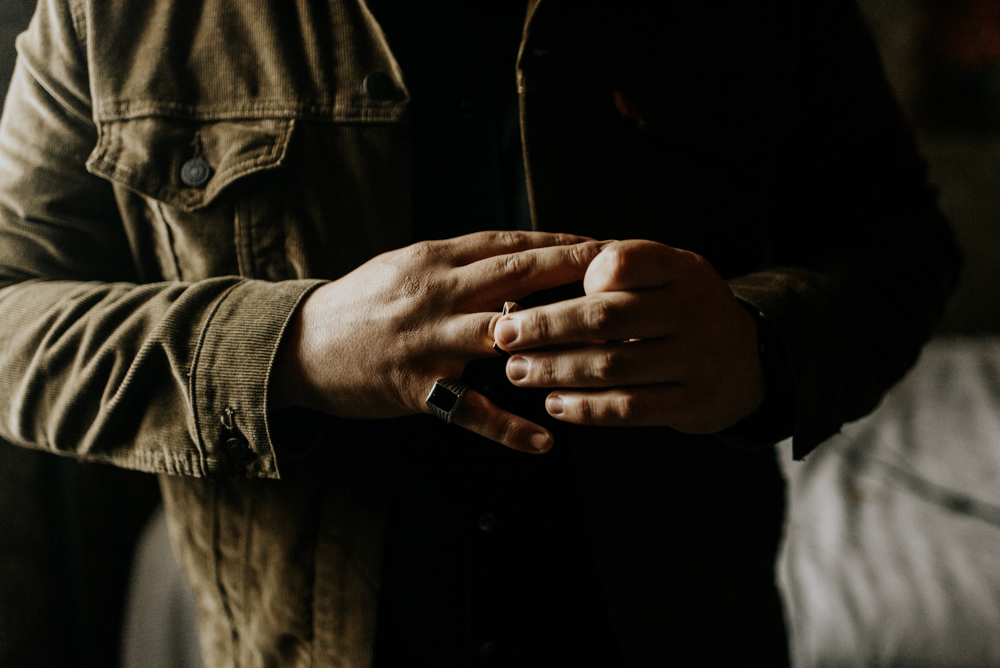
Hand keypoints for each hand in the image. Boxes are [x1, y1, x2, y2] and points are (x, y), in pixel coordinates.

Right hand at [270, 231, 609, 452]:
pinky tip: (545, 441)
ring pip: (502, 336)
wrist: (299, 345)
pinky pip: (470, 411)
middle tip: (622, 278)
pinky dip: (509, 428)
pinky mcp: (416, 388)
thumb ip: (458, 264)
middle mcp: (434, 294)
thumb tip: (517, 261)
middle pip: (515, 277)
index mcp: (432, 260)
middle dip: (573, 274)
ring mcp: (427, 342)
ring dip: (556, 343)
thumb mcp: (406, 269)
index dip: (557, 244)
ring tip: (606, 353)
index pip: (506, 244)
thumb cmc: (361, 304)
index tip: (601, 244)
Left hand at [493, 240, 764, 433]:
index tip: (534, 287)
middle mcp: (694, 309)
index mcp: (680, 268)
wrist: (748, 359)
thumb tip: (533, 291)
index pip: (624, 261)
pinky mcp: (695, 402)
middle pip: (606, 317)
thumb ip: (616, 274)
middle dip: (546, 328)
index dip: (575, 275)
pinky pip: (630, 408)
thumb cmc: (679, 309)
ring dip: (555, 371)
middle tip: (504, 336)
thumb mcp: (664, 276)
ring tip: (518, 372)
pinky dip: (586, 408)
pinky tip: (555, 404)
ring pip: (612, 367)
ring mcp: (699, 358)